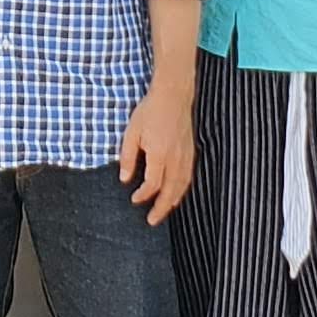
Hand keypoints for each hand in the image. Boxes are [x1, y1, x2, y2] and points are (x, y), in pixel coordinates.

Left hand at [117, 83, 195, 225]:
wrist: (173, 95)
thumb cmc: (150, 111)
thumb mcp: (132, 132)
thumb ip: (128, 157)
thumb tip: (125, 179)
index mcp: (159, 154)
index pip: (152, 184)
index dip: (143, 195)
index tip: (134, 199)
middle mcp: (175, 158)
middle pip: (170, 191)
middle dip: (161, 208)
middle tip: (152, 220)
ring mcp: (186, 155)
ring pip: (182, 186)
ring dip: (173, 201)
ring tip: (164, 211)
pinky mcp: (191, 151)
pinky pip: (188, 176)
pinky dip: (182, 189)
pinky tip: (177, 193)